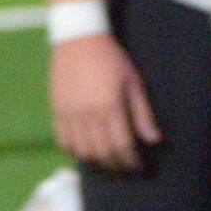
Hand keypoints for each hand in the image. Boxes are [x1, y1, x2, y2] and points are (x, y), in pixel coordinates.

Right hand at [49, 34, 160, 171]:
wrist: (80, 41)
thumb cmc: (112, 59)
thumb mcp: (134, 82)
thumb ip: (142, 113)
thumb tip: (154, 140)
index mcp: (110, 107)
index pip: (122, 145)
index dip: (131, 161)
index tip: (138, 167)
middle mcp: (88, 115)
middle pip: (102, 153)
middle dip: (115, 165)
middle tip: (124, 169)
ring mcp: (69, 116)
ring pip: (82, 151)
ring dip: (96, 162)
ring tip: (108, 163)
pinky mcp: (57, 113)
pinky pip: (64, 142)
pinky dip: (75, 152)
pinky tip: (86, 152)